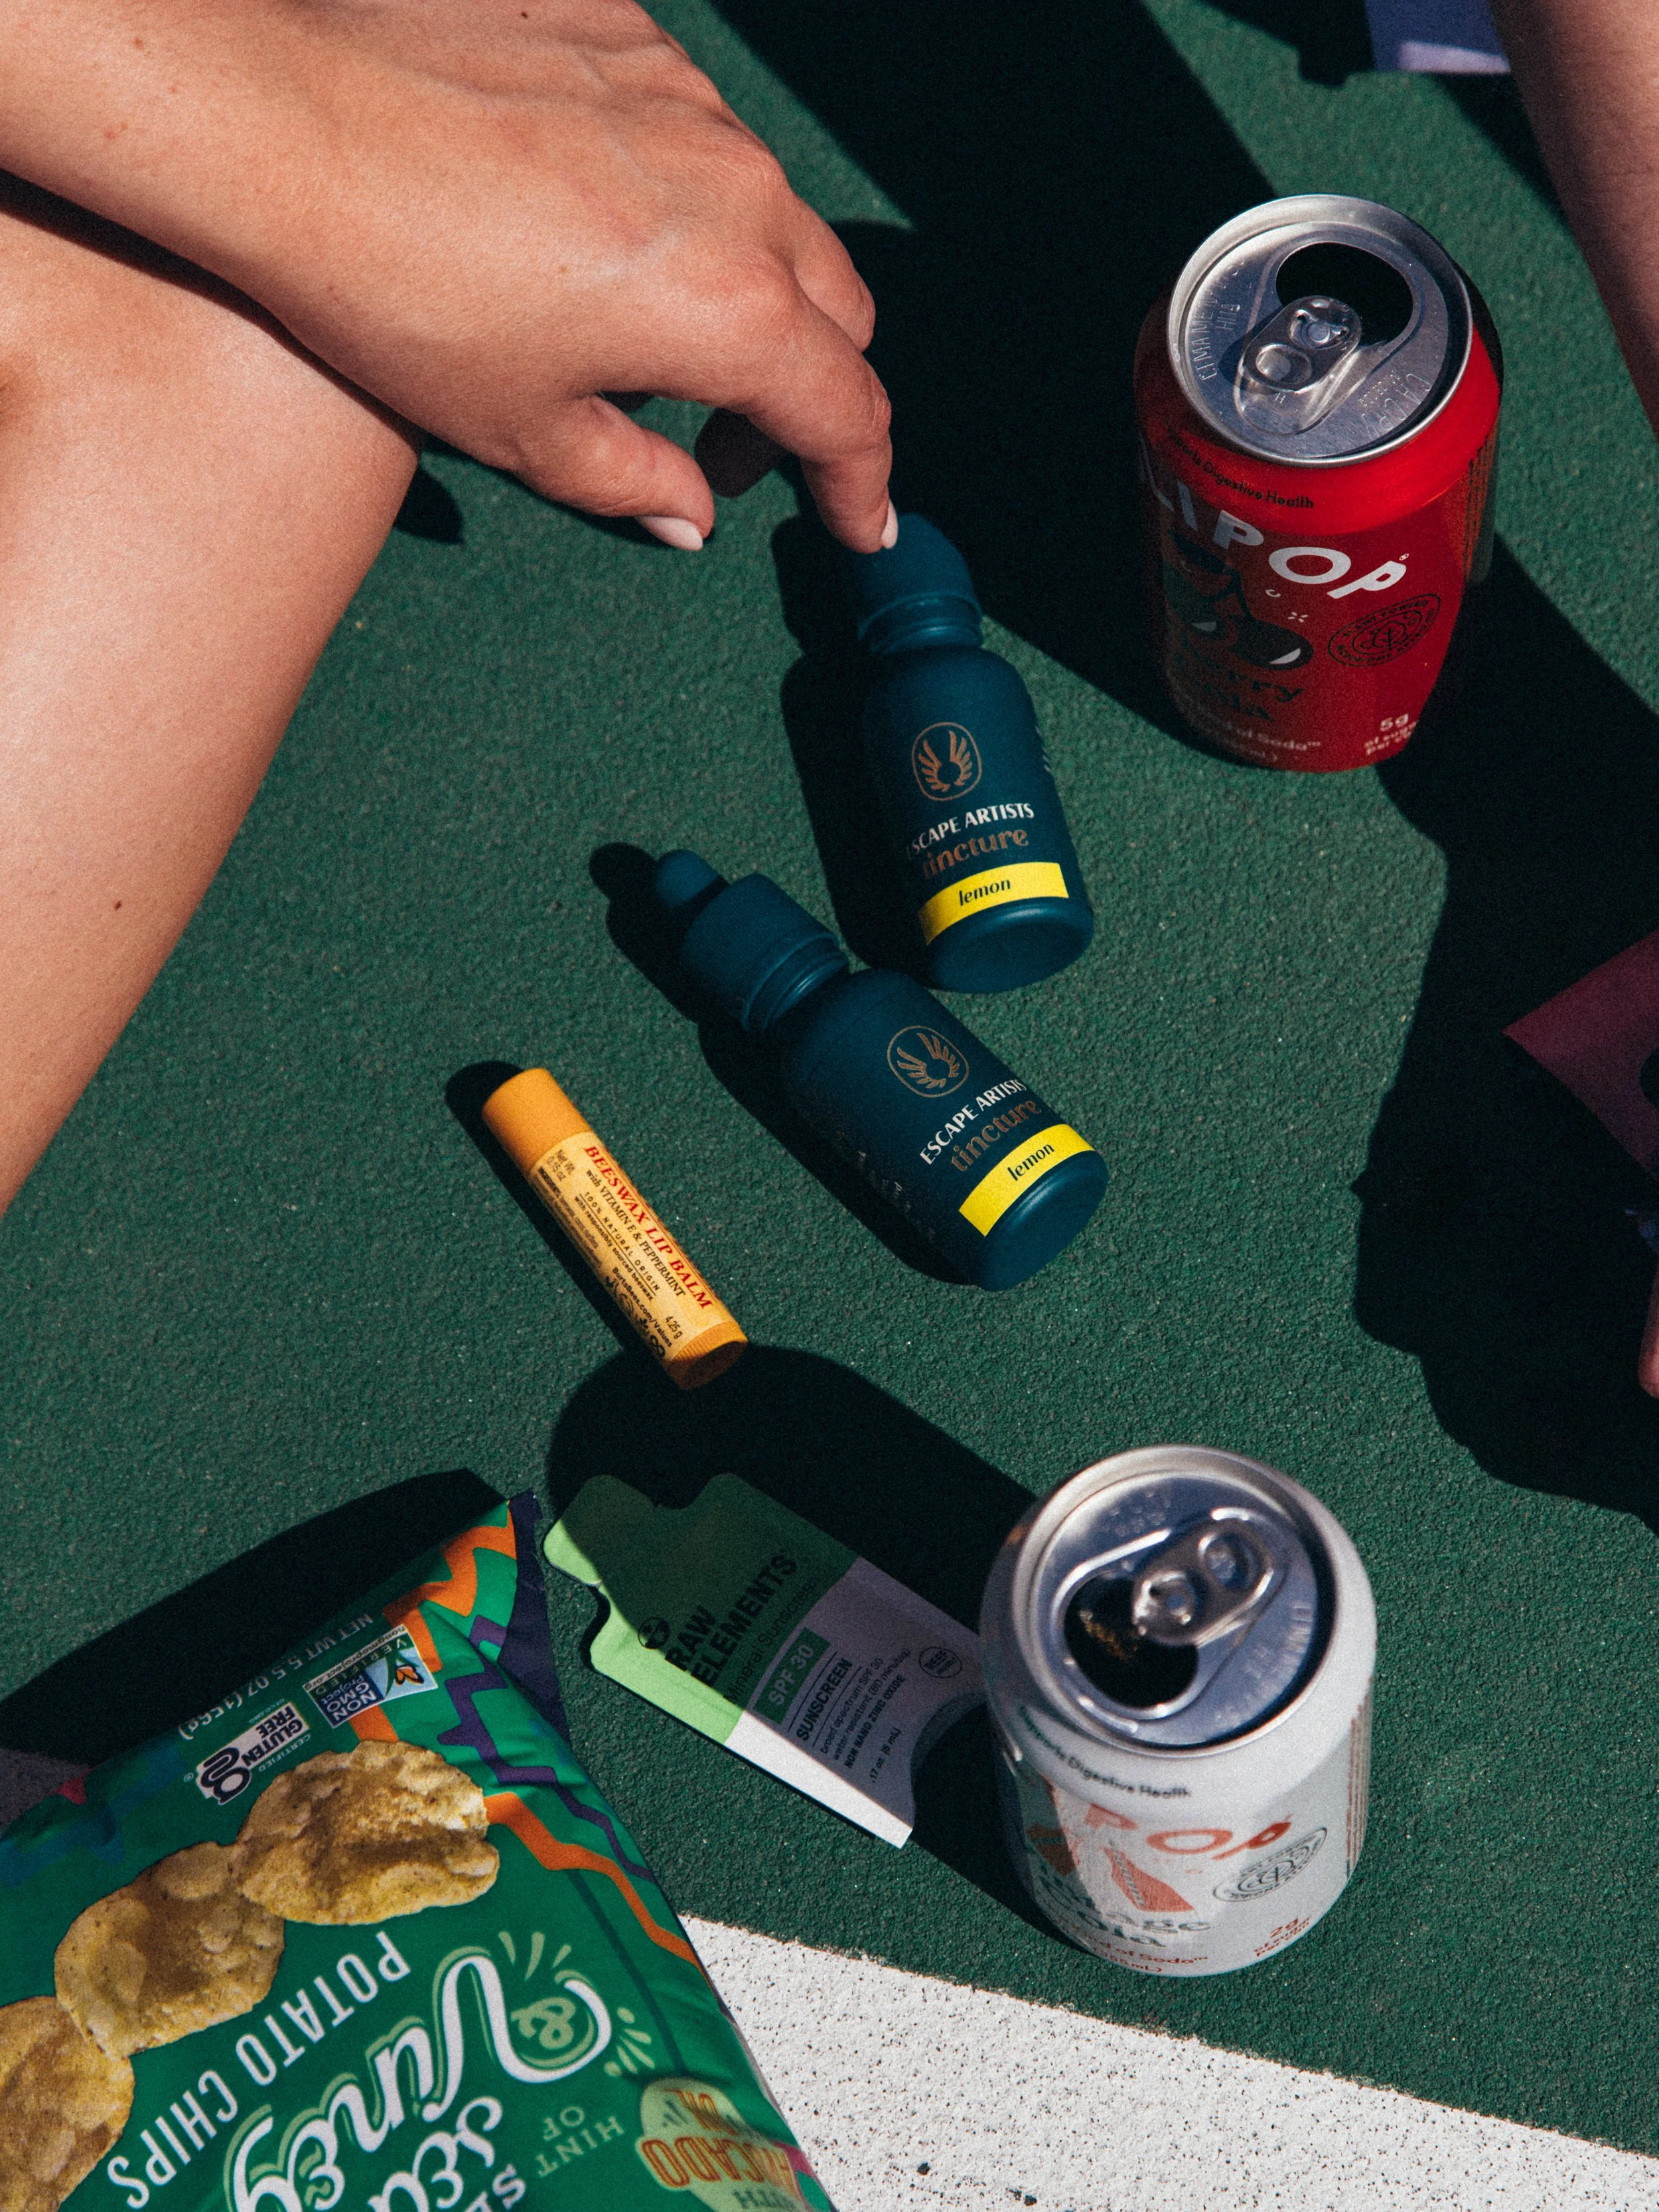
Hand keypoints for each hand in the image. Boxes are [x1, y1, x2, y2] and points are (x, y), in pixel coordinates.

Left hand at [0, 0, 893, 549]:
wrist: (285, 129)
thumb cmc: (400, 299)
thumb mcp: (525, 435)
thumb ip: (637, 481)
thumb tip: (693, 514)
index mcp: (730, 309)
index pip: (846, 413)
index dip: (858, 483)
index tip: (857, 526)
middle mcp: (738, 192)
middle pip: (837, 313)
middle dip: (809, 394)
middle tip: (731, 447)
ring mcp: (689, 102)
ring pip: (777, 214)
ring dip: (751, 291)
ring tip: (654, 339)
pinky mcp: (631, 36)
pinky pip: (701, 131)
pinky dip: (687, 198)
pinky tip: (603, 230)